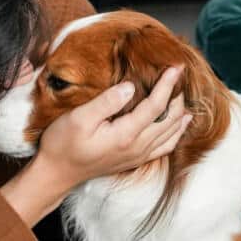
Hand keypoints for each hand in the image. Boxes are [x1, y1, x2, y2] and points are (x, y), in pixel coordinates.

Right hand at [0, 66, 190, 226]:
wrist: (56, 173)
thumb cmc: (63, 144)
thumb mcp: (78, 118)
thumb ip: (106, 102)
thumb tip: (131, 87)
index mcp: (125, 135)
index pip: (156, 106)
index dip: (168, 85)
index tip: (175, 67)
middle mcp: (137, 147)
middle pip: (170, 120)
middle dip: (178, 96)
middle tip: (179, 76)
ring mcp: (137, 156)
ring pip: (171, 134)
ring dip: (180, 114)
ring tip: (184, 95)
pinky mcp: (133, 160)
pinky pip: (165, 147)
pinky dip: (176, 133)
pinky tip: (179, 124)